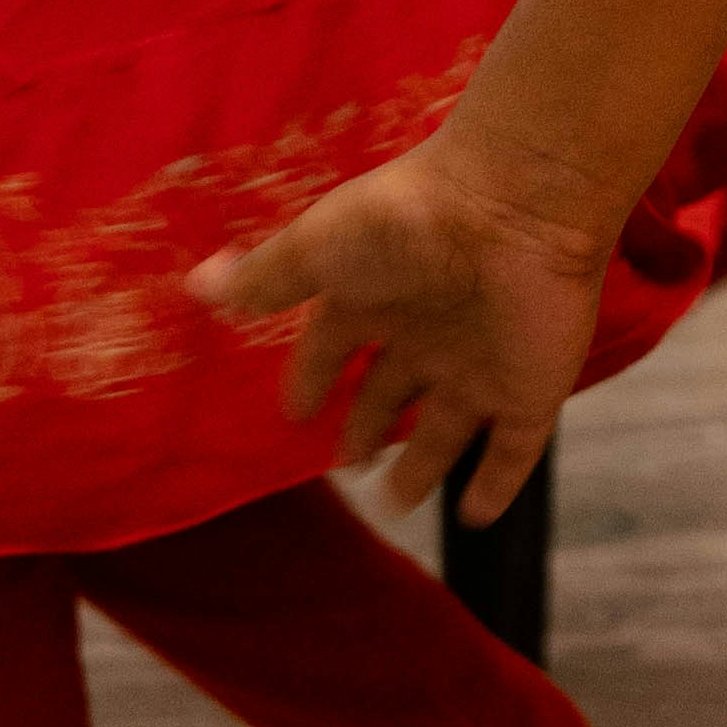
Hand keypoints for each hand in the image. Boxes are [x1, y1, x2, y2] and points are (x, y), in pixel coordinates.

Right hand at [189, 124, 607, 520]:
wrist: (515, 209)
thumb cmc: (408, 223)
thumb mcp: (321, 247)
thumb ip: (267, 278)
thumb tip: (196, 284)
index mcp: (376, 296)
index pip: (334, 346)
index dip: (313, 377)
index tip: (294, 411)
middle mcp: (427, 334)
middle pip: (389, 392)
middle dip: (366, 425)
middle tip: (345, 464)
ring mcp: (482, 366)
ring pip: (445, 429)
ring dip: (422, 466)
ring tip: (397, 502)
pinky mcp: (529, 392)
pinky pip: (513, 450)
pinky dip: (496, 484)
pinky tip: (478, 517)